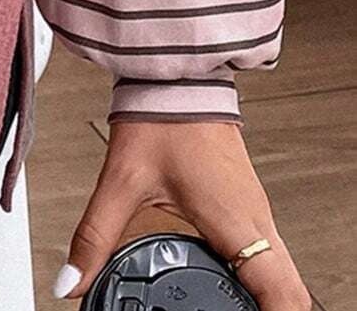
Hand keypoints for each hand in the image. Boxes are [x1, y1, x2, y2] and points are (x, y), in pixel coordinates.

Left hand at [54, 119, 312, 309]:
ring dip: (270, 299)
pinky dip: (263, 280)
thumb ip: (95, 237)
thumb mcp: (122, 182)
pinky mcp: (249, 205)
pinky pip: (272, 256)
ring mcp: (257, 213)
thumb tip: (72, 282)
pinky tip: (235, 288)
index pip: (281, 293)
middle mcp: (257, 222)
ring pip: (286, 275)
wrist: (178, 75)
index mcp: (236, 223)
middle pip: (292, 292)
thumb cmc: (161, 116)